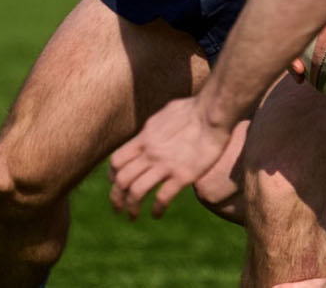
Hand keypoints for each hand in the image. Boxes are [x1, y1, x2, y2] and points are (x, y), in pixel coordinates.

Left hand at [109, 96, 237, 218]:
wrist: (213, 112)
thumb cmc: (194, 108)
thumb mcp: (164, 114)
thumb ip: (154, 128)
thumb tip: (151, 133)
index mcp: (144, 138)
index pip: (116, 161)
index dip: (112, 176)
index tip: (116, 185)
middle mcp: (150, 153)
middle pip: (121, 180)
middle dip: (116, 197)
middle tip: (118, 208)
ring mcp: (165, 165)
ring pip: (137, 192)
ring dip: (131, 207)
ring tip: (132, 216)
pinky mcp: (182, 175)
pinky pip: (162, 197)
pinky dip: (156, 209)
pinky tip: (157, 214)